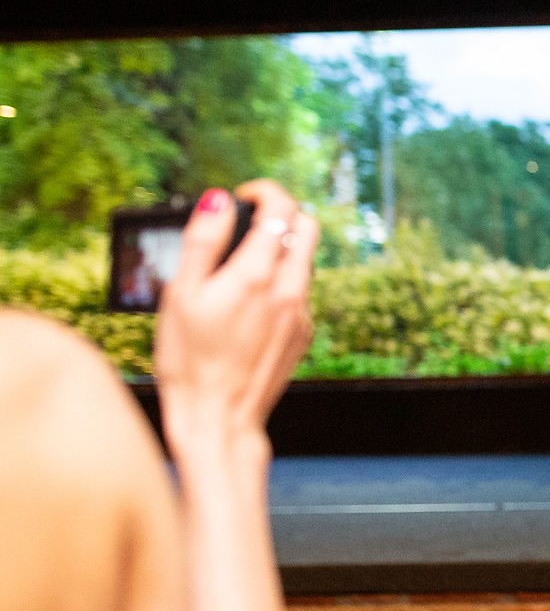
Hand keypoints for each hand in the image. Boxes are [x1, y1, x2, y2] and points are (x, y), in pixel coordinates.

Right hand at [152, 180, 318, 450]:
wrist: (219, 418)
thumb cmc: (189, 358)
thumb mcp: (181, 294)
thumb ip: (203, 241)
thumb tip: (220, 199)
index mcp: (258, 274)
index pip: (282, 208)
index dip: (264, 192)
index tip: (244, 197)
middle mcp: (290, 290)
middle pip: (308, 227)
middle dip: (281, 215)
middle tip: (247, 225)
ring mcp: (302, 313)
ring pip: (305, 261)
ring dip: (282, 250)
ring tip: (241, 267)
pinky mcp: (304, 333)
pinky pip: (300, 292)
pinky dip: (282, 282)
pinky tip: (250, 304)